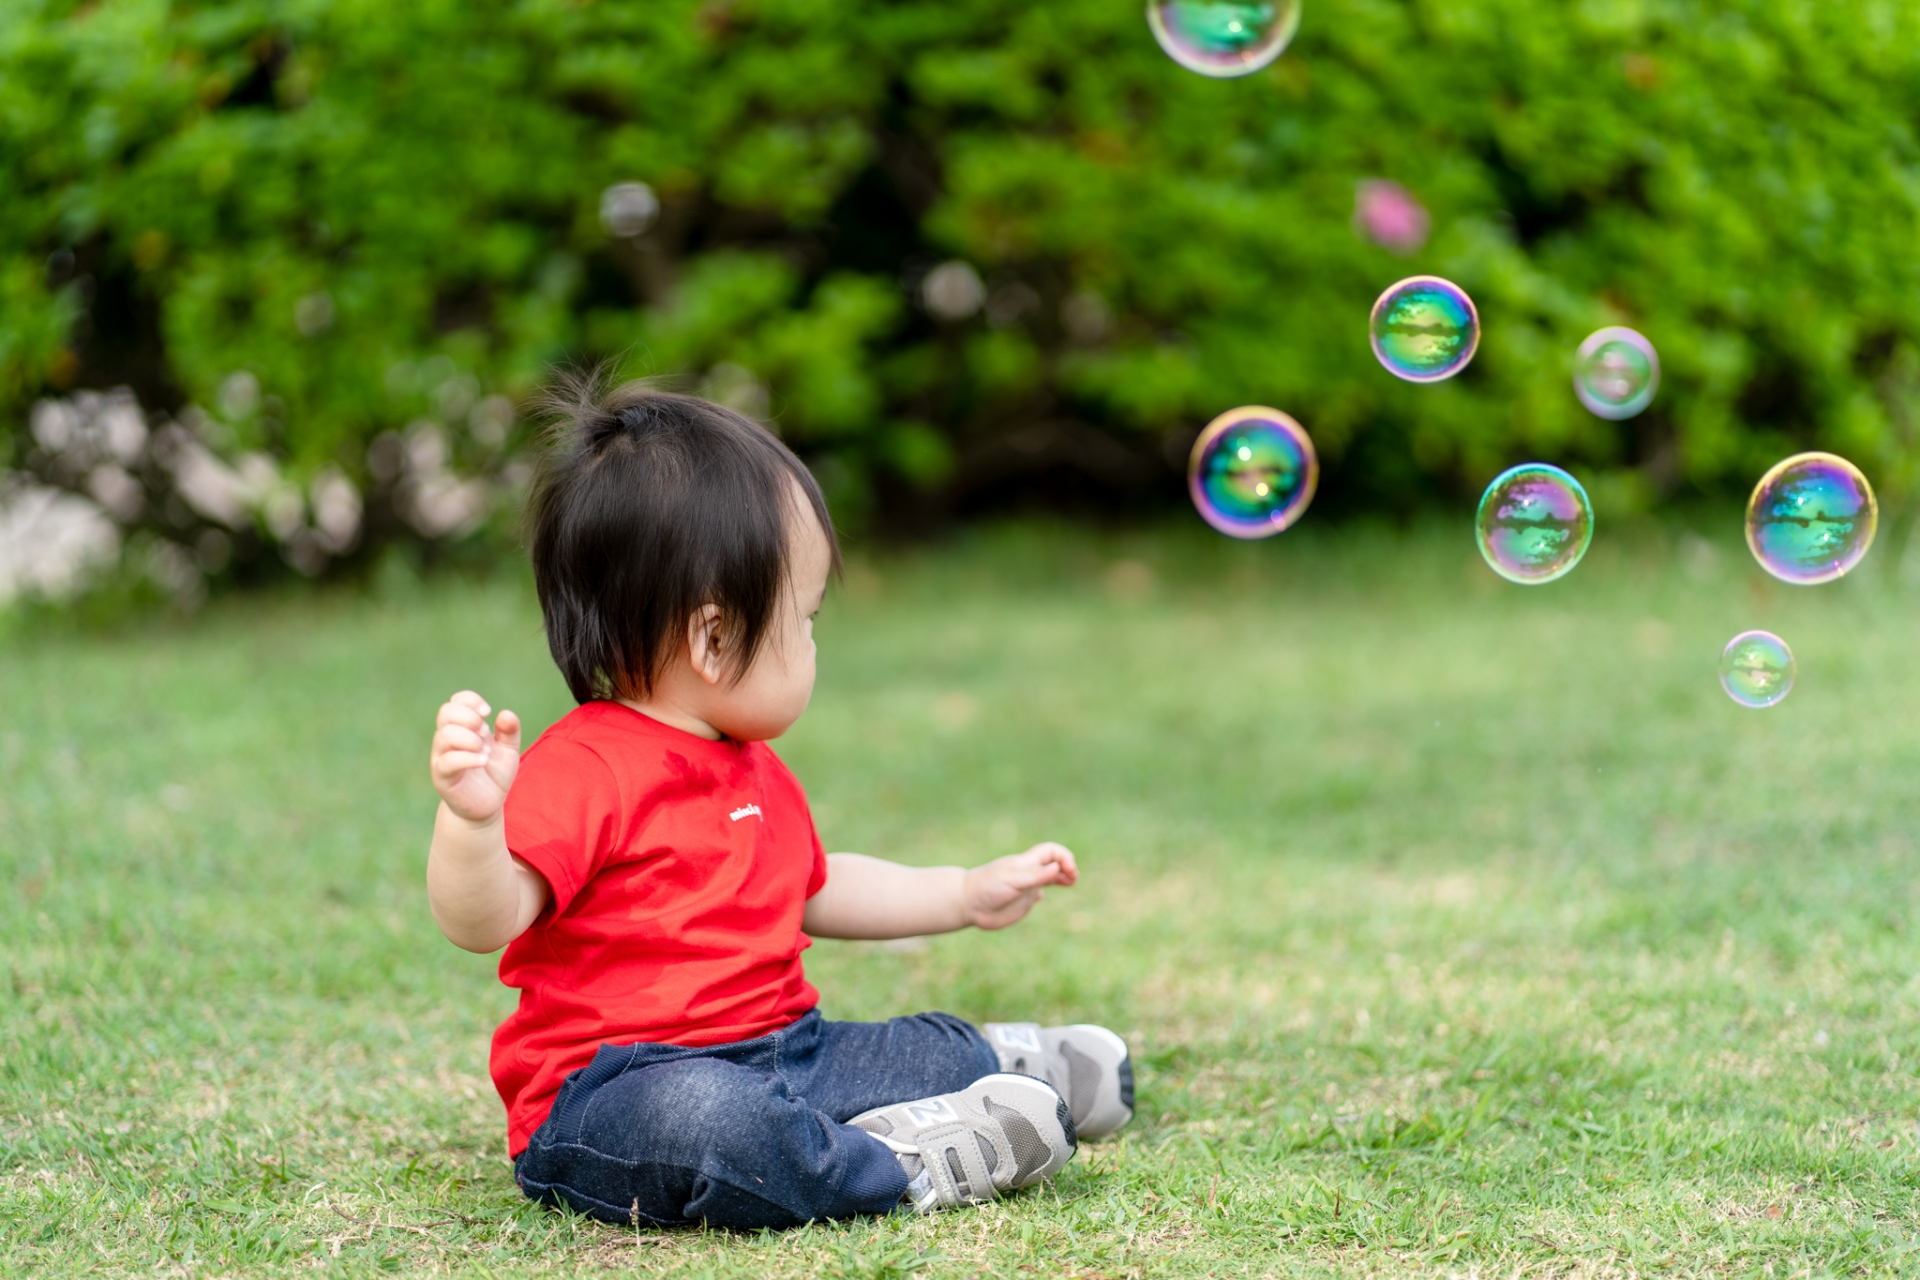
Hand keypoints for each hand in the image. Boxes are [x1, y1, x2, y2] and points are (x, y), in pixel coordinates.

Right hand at [431, 691, 520, 823]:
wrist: (487, 805)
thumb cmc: (494, 774)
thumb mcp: (508, 750)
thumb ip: (510, 731)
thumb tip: (505, 714)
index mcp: (461, 728)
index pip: (455, 702)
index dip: (470, 700)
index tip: (487, 712)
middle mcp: (447, 740)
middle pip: (445, 712)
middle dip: (469, 717)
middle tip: (485, 732)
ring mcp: (442, 758)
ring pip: (444, 735)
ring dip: (469, 738)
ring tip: (486, 751)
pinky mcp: (442, 777)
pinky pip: (448, 762)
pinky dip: (468, 758)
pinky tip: (484, 760)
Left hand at [963, 842, 1077, 930]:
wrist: (969, 903)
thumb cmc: (988, 887)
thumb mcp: (1013, 880)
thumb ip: (1035, 875)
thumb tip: (1057, 868)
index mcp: (1027, 863)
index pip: (1051, 851)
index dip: (1063, 857)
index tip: (1068, 871)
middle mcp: (1029, 873)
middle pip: (1053, 863)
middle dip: (1067, 867)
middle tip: (1073, 878)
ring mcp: (1026, 887)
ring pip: (1048, 879)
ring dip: (1060, 878)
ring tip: (1071, 882)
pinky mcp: (1021, 901)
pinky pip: (1036, 893)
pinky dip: (1043, 892)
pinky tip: (1041, 897)